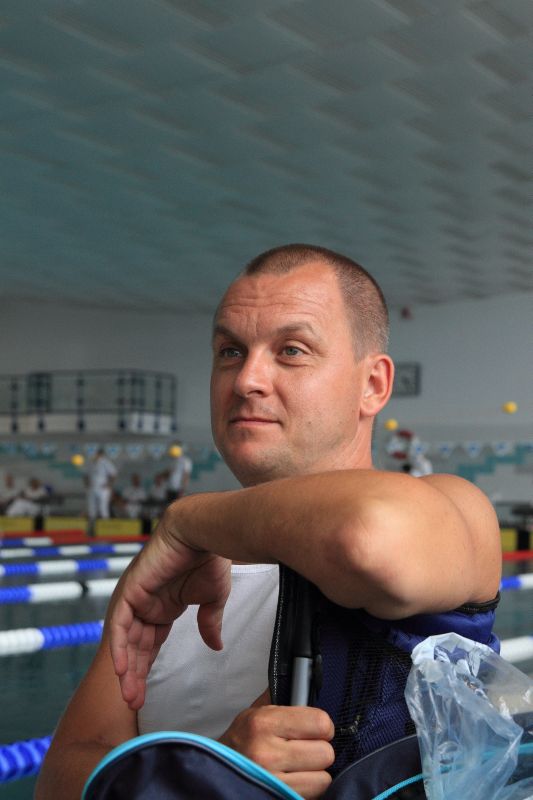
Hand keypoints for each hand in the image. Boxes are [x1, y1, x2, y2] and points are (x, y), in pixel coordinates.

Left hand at [109, 515, 231, 709]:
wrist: (205, 532)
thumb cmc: (209, 557)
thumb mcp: (213, 598)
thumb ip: (209, 622)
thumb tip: (216, 645)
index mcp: (161, 605)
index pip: (148, 643)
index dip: (146, 668)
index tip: (146, 694)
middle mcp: (144, 603)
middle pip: (135, 647)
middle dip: (134, 675)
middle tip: (135, 702)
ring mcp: (135, 597)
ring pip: (125, 640)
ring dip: (127, 668)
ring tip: (131, 695)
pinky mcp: (130, 590)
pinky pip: (120, 625)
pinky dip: (120, 647)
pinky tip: (124, 669)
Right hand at [220, 690, 334, 798]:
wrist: (214, 772)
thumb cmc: (240, 741)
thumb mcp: (254, 711)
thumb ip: (281, 697)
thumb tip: (303, 678)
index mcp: (264, 722)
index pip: (320, 723)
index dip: (323, 727)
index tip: (315, 730)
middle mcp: (267, 753)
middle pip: (325, 753)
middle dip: (318, 751)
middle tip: (304, 750)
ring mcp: (271, 782)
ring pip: (323, 778)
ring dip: (315, 774)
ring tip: (299, 767)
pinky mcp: (276, 799)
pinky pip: (314, 794)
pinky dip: (309, 789)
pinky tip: (295, 780)